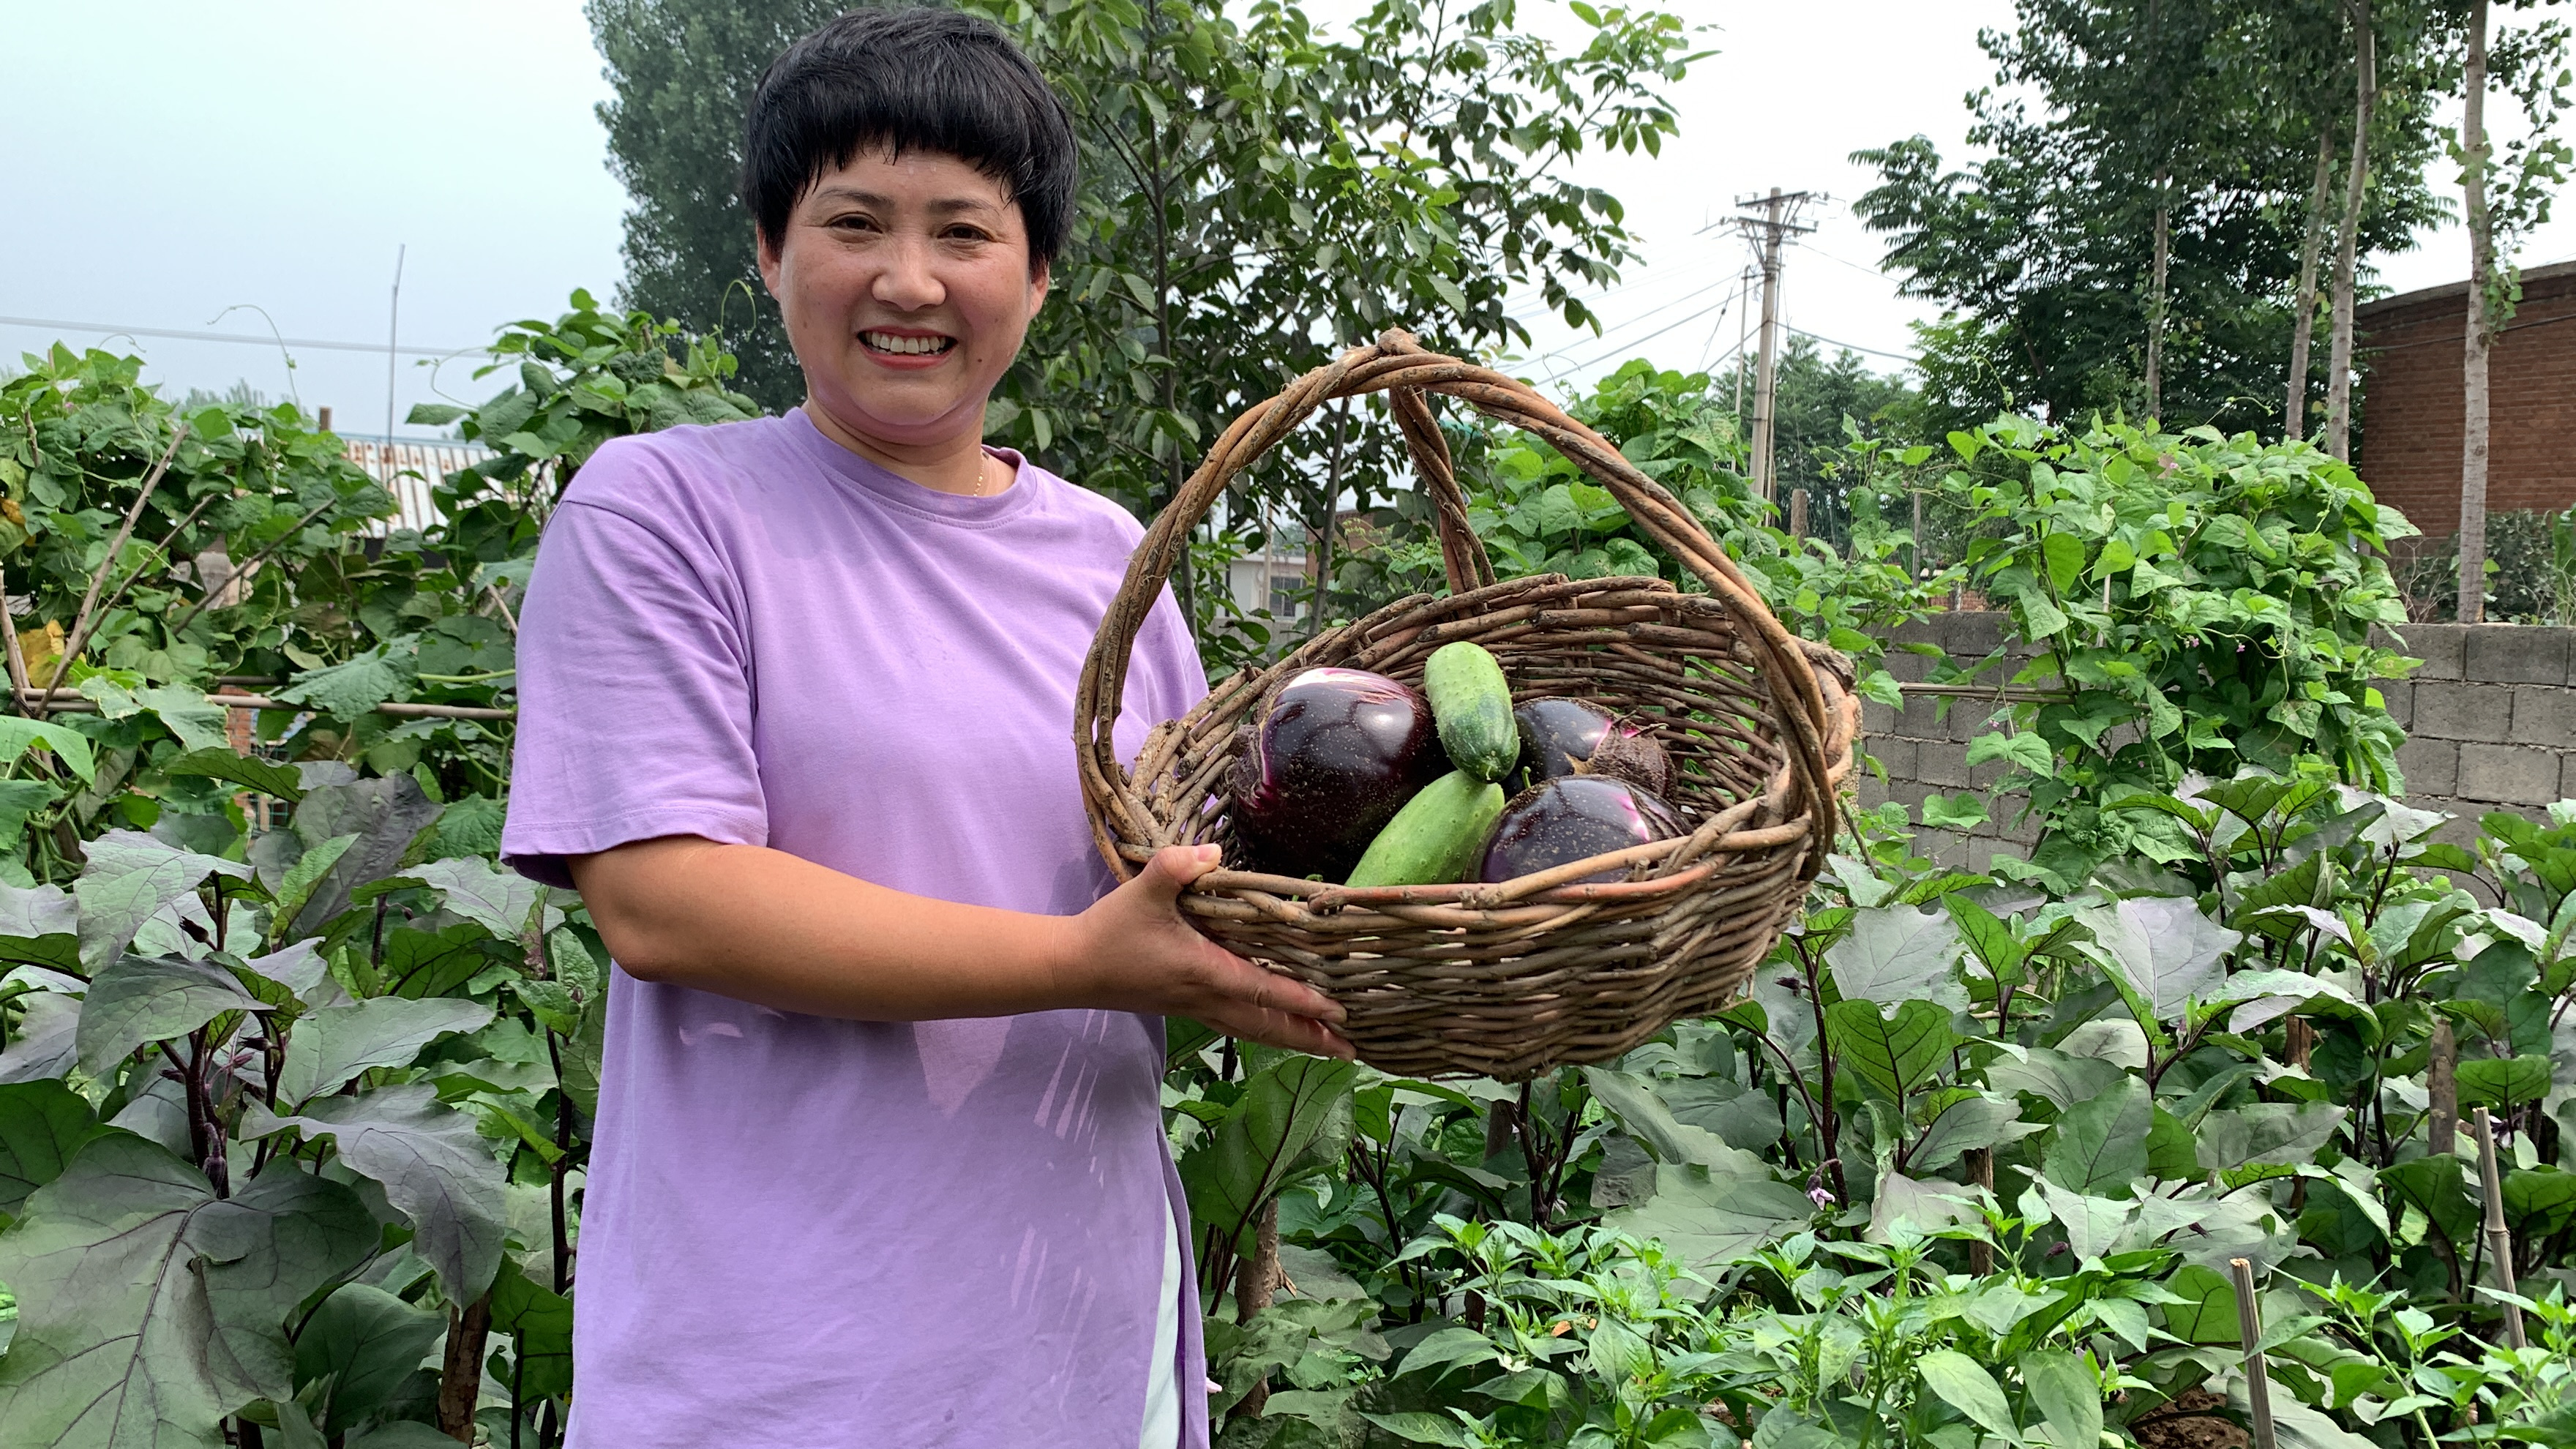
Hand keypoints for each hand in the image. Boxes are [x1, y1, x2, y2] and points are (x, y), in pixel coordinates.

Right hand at [1064, 844, 1353, 1058]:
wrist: (1070, 969)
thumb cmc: (1110, 931)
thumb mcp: (1144, 891)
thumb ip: (1178, 867)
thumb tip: (1212, 855)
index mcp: (1205, 972)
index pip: (1265, 991)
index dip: (1304, 1003)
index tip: (1340, 1014)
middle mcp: (1206, 997)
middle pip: (1268, 1025)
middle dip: (1311, 1039)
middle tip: (1351, 1051)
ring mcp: (1195, 1007)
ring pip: (1253, 1031)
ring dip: (1291, 1040)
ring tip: (1326, 1049)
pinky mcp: (1183, 1008)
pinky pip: (1235, 1025)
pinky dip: (1263, 1031)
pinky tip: (1272, 1028)